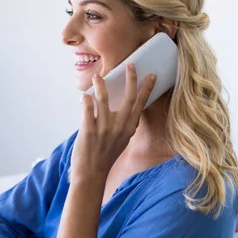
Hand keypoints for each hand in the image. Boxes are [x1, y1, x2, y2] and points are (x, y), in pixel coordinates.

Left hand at [70, 63, 155, 180]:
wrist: (92, 173)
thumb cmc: (107, 155)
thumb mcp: (122, 139)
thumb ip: (125, 124)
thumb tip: (127, 108)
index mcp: (129, 128)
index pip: (140, 103)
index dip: (146, 88)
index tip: (151, 75)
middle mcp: (120, 126)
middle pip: (128, 97)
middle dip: (131, 78)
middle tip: (130, 65)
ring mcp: (104, 128)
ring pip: (103, 98)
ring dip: (100, 84)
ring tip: (97, 76)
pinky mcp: (89, 130)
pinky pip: (87, 108)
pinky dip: (86, 99)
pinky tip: (85, 95)